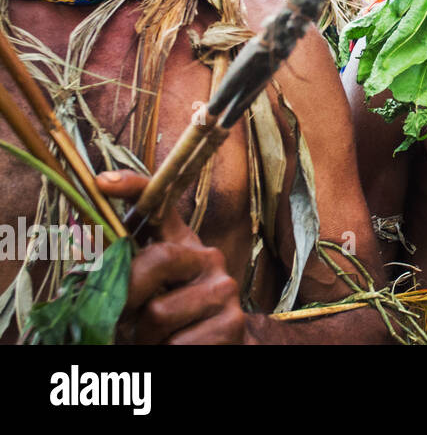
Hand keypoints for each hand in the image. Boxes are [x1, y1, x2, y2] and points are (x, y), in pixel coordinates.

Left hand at [96, 170, 246, 344]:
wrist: (224, 346)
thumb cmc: (174, 318)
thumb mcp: (146, 291)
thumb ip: (121, 269)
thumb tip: (84, 242)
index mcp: (183, 244)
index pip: (161, 206)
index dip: (133, 188)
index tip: (101, 183)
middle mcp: (209, 258)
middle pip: (156, 261)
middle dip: (127, 295)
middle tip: (119, 319)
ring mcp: (224, 290)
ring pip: (160, 312)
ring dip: (145, 336)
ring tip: (153, 339)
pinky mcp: (232, 323)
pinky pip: (178, 344)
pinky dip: (165, 354)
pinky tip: (173, 349)